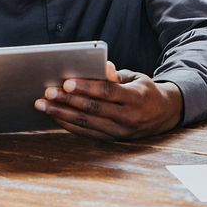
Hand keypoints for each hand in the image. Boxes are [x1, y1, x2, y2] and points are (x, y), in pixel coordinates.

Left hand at [34, 62, 183, 140]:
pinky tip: (55, 115)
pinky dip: (68, 124)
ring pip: (86, 123)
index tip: (66, 82)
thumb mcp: (136, 78)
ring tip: (43, 105)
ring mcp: (120, 132)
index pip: (107, 92)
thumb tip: (101, 66)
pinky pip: (87, 132)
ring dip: (62, 114)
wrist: (163, 115)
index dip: (86, 87)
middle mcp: (128, 118)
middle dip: (67, 100)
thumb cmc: (144, 91)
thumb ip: (115, 75)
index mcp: (135, 98)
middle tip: (47, 92)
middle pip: (93, 109)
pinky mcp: (112, 140)